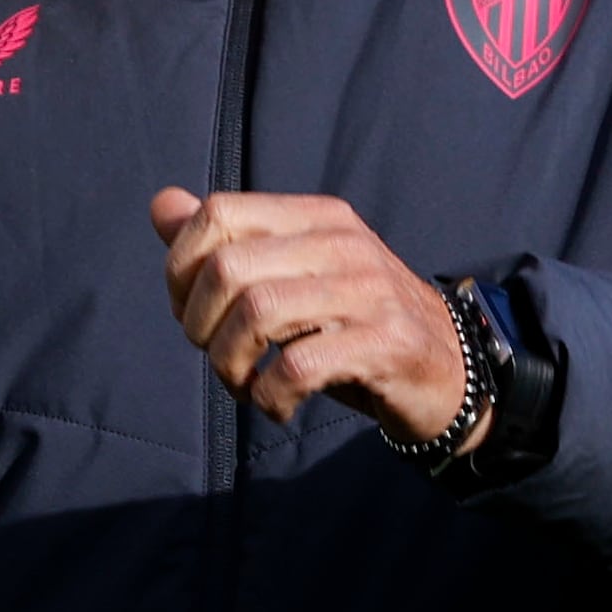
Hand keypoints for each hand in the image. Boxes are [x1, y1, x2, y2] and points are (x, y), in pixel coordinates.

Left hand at [150, 189, 481, 451]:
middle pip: (228, 267)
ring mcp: (368, 291)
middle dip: (199, 325)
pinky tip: (277, 406)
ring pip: (258, 313)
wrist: (449, 370)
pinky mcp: (386, 343)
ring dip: (230, 364)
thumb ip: (227, 242)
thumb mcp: (292, 276)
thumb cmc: (353, 326)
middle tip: (217, 357)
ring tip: (244, 385)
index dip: (180, 268)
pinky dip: (269, 396)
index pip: (218, 213)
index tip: (189, 312)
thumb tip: (162, 205)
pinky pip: (297, 366)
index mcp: (315, 216)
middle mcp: (342, 243)